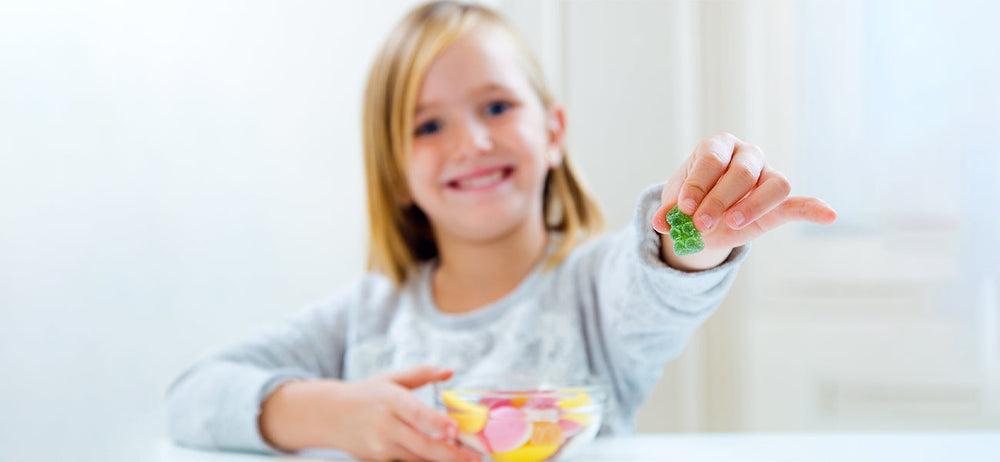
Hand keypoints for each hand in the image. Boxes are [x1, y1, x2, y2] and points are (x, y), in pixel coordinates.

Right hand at [260, 365, 479, 461]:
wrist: (328, 415)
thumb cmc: (365, 394)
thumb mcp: (391, 379)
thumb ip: (422, 374)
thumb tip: (450, 370)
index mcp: (390, 400)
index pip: (416, 414)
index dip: (437, 424)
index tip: (456, 430)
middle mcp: (385, 426)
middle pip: (422, 444)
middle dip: (451, 454)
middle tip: (476, 458)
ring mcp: (380, 447)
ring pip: (417, 459)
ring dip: (442, 460)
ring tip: (467, 459)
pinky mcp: (377, 460)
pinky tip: (442, 459)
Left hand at [651, 132, 836, 270]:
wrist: (701, 216)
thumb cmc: (689, 200)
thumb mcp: (675, 204)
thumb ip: (670, 212)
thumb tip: (661, 222)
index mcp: (717, 147)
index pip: (713, 159)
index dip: (698, 182)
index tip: (683, 207)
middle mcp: (746, 155)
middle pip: (742, 172)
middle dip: (719, 199)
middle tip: (699, 223)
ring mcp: (767, 175)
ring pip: (773, 184)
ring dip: (753, 205)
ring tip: (732, 224)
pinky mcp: (779, 201)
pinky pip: (799, 202)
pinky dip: (814, 208)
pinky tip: (828, 215)